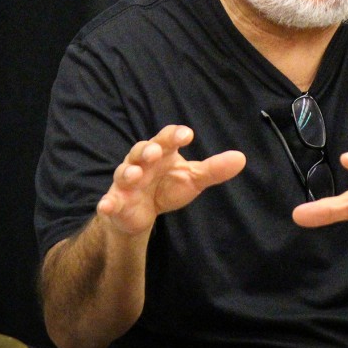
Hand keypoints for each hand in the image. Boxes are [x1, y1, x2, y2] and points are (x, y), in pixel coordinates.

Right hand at [96, 125, 245, 234]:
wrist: (143, 212)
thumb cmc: (168, 186)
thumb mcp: (193, 178)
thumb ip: (213, 169)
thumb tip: (241, 158)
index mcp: (162, 152)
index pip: (167, 137)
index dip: (175, 135)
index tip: (188, 135)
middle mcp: (141, 162)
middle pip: (142, 150)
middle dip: (148, 150)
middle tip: (156, 152)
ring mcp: (126, 181)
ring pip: (124, 172)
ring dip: (128, 172)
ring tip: (134, 175)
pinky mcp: (116, 201)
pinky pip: (109, 200)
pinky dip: (107, 203)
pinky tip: (106, 206)